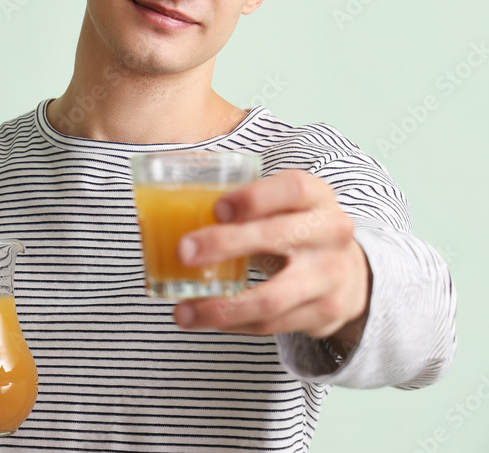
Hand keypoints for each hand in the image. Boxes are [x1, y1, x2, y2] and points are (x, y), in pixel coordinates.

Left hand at [172, 170, 371, 345]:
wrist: (350, 272)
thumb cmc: (295, 228)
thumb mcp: (282, 205)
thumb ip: (240, 204)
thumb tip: (163, 207)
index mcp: (316, 197)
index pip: (294, 189)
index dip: (255, 198)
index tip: (217, 208)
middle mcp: (330, 234)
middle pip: (278, 238)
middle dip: (226, 244)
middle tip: (183, 251)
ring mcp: (330, 277)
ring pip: (272, 298)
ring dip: (222, 308)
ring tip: (183, 312)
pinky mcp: (324, 314)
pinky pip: (271, 325)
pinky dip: (233, 324)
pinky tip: (206, 319)